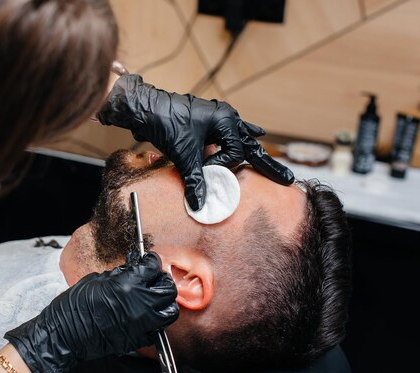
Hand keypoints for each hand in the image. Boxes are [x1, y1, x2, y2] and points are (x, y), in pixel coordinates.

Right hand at [4, 252, 177, 372]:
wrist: (65, 334)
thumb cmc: (75, 304)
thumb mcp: (97, 279)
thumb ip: (120, 275)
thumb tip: (133, 271)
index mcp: (129, 284)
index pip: (153, 266)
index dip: (151, 261)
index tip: (149, 261)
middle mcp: (140, 304)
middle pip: (168, 289)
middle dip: (162, 280)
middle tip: (153, 278)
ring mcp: (142, 324)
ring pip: (170, 311)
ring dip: (164, 302)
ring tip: (153, 298)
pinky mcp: (138, 339)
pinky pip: (157, 329)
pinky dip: (154, 321)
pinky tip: (144, 316)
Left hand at [97, 74, 294, 210]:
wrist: (144, 108)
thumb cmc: (165, 123)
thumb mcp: (183, 154)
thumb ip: (195, 180)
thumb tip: (201, 204)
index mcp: (225, 120)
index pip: (235, 152)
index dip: (222, 167)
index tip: (207, 172)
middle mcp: (225, 116)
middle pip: (250, 145)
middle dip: (266, 164)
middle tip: (287, 178)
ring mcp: (217, 118)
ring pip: (241, 139)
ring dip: (253, 152)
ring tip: (275, 167)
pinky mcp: (207, 122)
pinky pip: (230, 131)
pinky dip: (242, 135)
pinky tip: (257, 131)